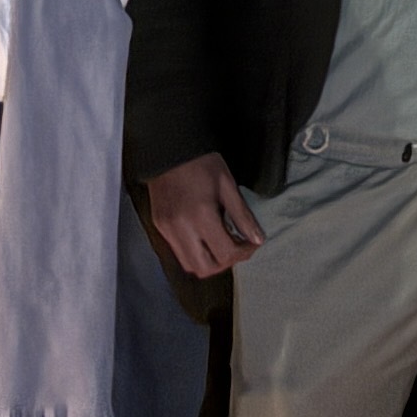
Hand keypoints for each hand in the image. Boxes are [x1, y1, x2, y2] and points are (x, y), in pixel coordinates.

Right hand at [144, 153, 266, 278]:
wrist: (169, 148)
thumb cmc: (202, 162)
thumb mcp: (228, 185)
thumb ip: (243, 216)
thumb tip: (257, 239)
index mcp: (201, 215)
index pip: (224, 253)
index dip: (243, 253)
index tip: (251, 244)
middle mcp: (180, 227)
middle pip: (205, 268)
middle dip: (225, 263)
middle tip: (236, 248)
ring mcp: (167, 229)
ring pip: (189, 264)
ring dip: (208, 261)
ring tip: (221, 243)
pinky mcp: (159, 226)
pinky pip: (177, 252)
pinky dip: (194, 252)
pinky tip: (204, 236)